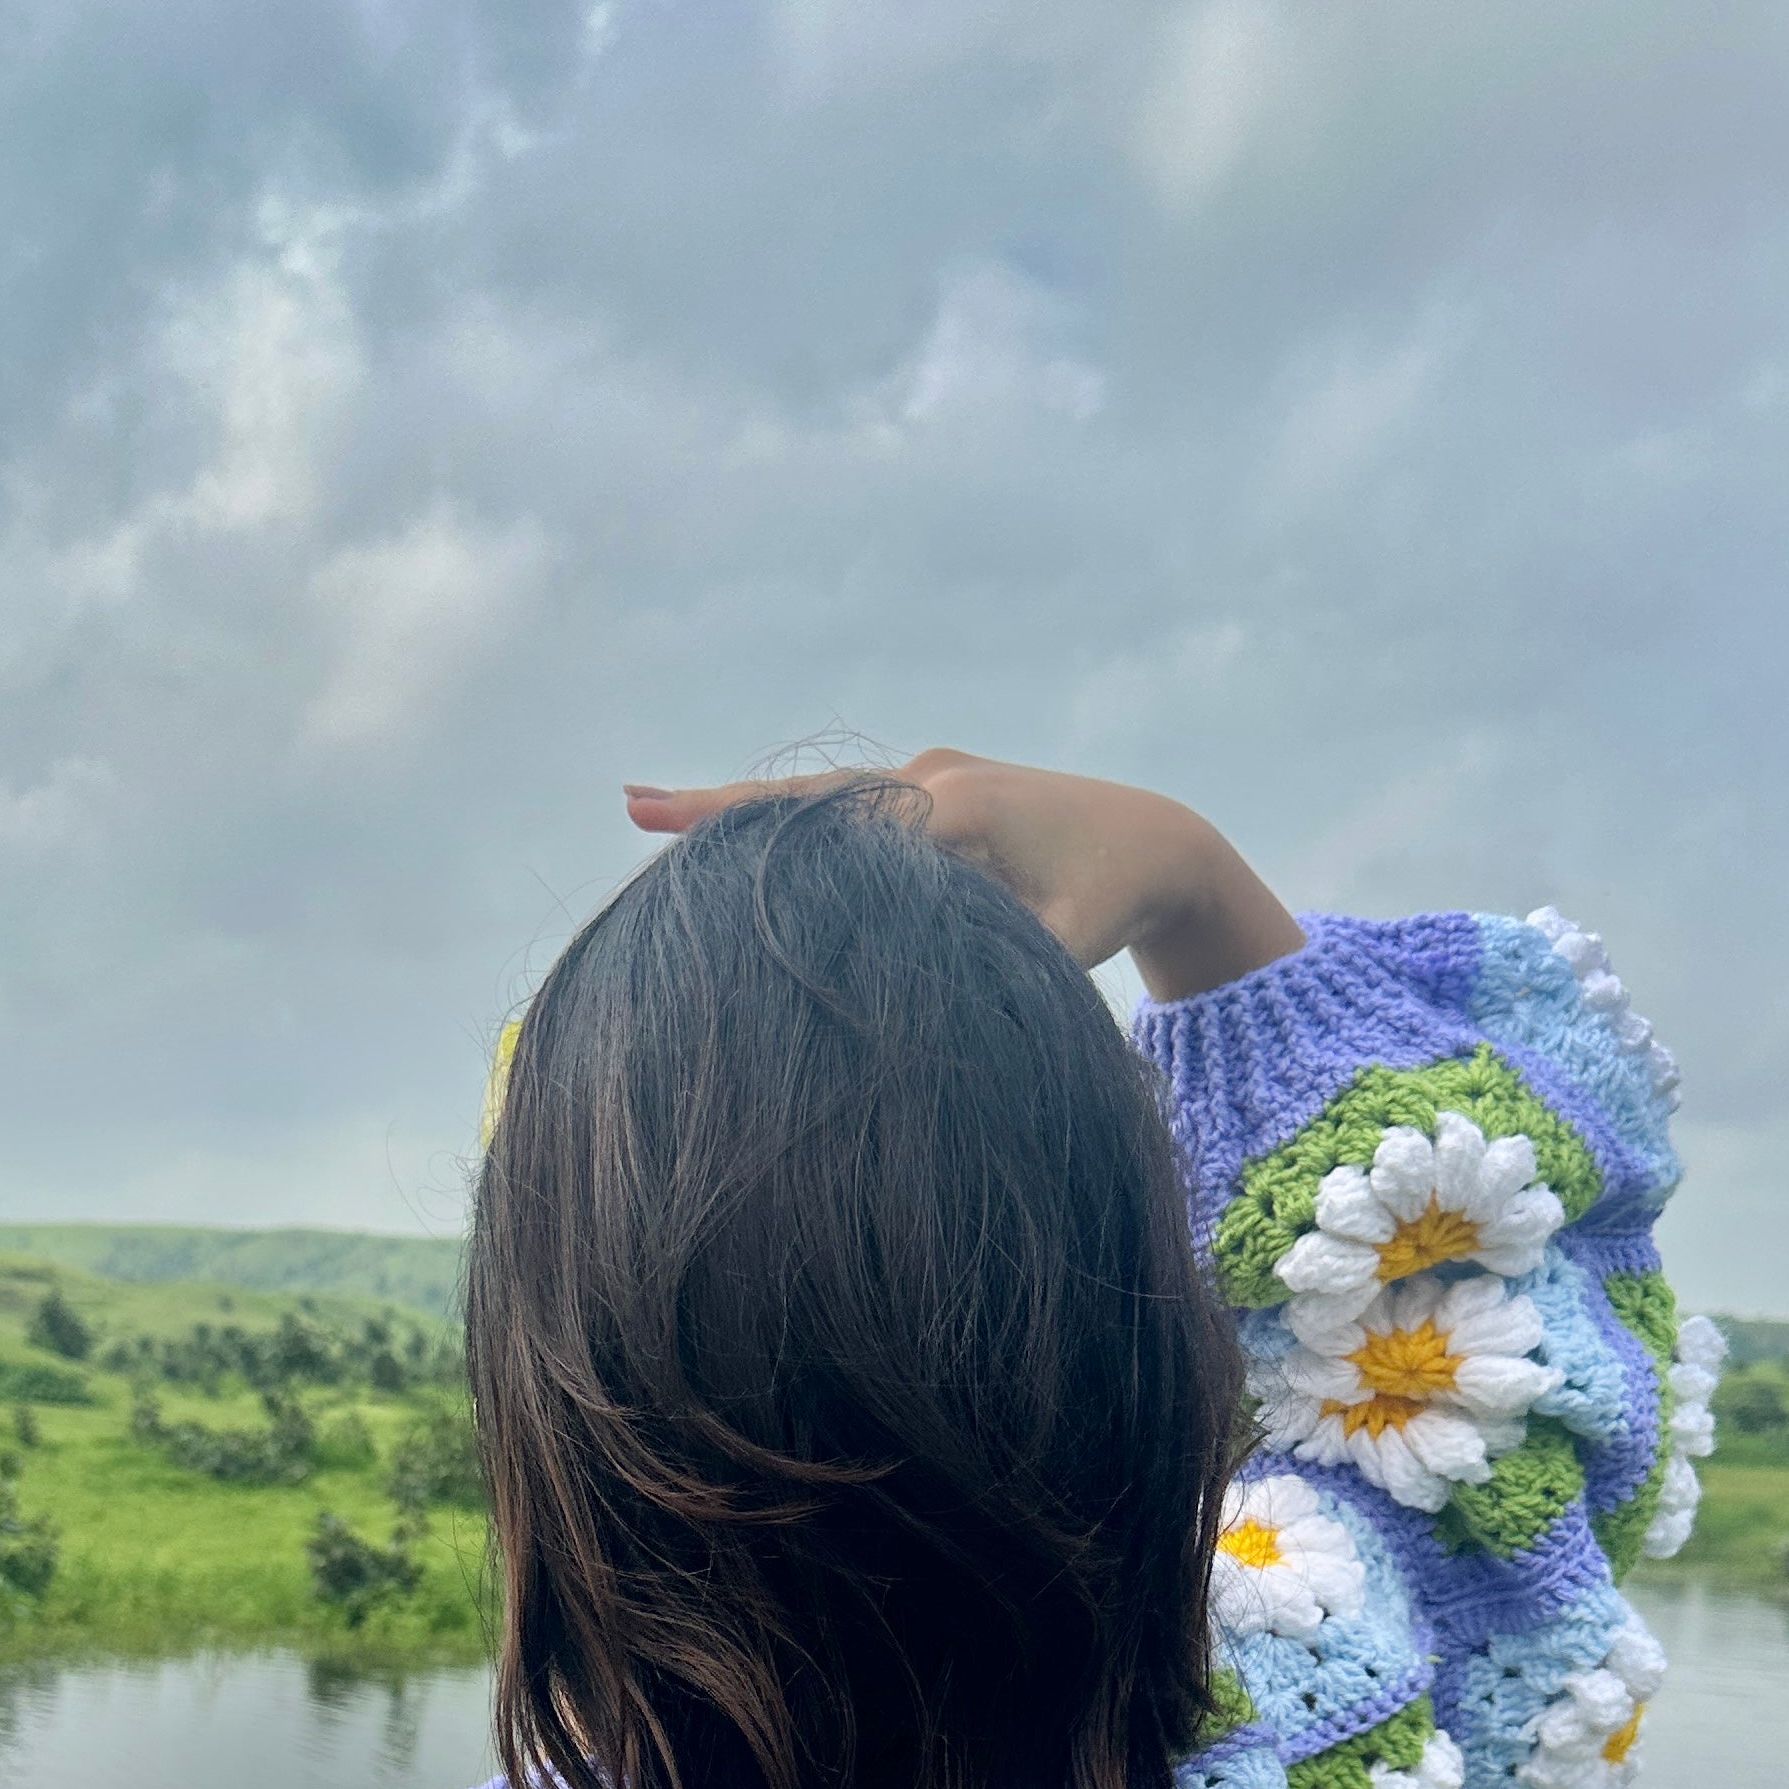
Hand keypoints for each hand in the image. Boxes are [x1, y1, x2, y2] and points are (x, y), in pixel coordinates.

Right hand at [622, 748, 1302, 999]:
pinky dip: (783, 815)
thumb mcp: (1064, 945)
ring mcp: (929, 773)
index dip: (765, 850)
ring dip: (736, 807)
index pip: (839, 830)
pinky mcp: (932, 785)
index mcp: (955, 808)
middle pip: (801, 795)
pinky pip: (843, 802)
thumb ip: (1000, 964)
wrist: (1159, 842)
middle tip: (629, 804)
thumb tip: (934, 1015)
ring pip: (813, 794)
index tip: (697, 868)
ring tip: (646, 809)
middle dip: (716, 807)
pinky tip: (730, 832)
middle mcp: (931, 775)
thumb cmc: (1114, 900)